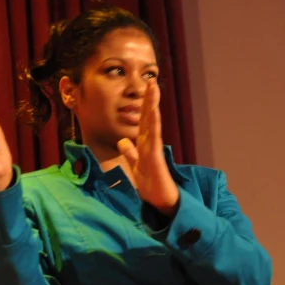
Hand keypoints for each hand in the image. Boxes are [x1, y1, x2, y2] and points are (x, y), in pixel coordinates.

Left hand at [117, 80, 178, 215]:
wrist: (162, 203)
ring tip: (154, 89)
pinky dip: (154, 125)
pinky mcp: (157, 159)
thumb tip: (122, 141)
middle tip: (151, 81)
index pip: (143, 122)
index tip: (144, 90)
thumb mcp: (135, 167)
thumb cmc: (151, 186)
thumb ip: (130, 154)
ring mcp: (155, 150)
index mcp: (145, 145)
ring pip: (154, 124)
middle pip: (150, 118)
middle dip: (150, 100)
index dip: (142, 106)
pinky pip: (155, 139)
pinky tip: (154, 113)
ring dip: (153, 106)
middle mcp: (152, 145)